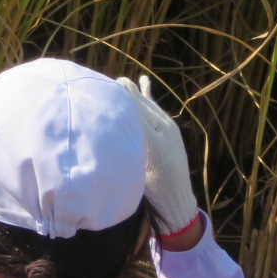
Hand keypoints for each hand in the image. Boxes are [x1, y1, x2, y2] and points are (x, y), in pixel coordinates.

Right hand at [118, 75, 199, 236]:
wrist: (176, 198)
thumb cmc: (154, 186)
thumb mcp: (138, 164)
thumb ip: (129, 139)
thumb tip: (112, 123)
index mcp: (153, 135)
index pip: (133, 109)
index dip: (118, 99)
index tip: (100, 88)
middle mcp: (162, 126)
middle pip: (139, 104)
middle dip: (124, 94)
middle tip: (105, 83)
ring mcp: (167, 127)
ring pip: (146, 104)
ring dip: (133, 93)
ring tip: (119, 82)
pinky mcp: (170, 130)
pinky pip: (155, 107)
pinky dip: (148, 92)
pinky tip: (144, 79)